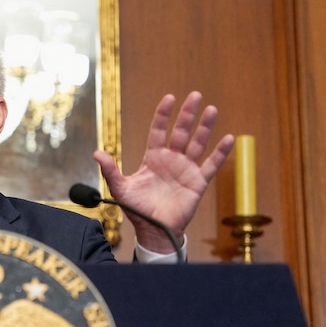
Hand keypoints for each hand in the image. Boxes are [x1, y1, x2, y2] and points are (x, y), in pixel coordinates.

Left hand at [94, 91, 234, 253]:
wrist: (153, 230)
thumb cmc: (137, 209)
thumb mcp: (120, 188)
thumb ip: (110, 170)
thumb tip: (96, 153)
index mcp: (153, 158)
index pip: (158, 131)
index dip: (163, 115)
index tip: (169, 98)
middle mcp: (171, 160)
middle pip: (181, 132)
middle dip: (187, 114)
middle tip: (195, 96)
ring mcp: (186, 170)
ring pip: (197, 144)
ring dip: (205, 127)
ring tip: (212, 109)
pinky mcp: (197, 182)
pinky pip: (211, 165)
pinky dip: (220, 153)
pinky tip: (229, 138)